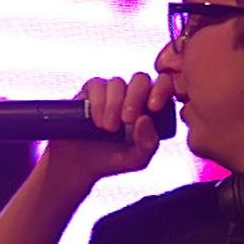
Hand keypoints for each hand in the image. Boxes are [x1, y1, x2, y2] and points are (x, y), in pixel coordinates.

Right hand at [43, 72, 173, 186]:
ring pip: (117, 82)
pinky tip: (96, 121)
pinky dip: (98, 102)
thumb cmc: (113, 159)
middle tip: (127, 120)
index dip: (162, 89)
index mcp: (150, 106)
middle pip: (140, 79)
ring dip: (114, 105)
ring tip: (108, 129)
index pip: (164, 84)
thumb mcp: (136, 159)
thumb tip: (145, 119)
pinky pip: (96, 85)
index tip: (153, 107)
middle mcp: (131, 94)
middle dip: (135, 97)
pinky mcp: (89, 92)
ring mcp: (110, 91)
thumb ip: (148, 143)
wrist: (80, 165)